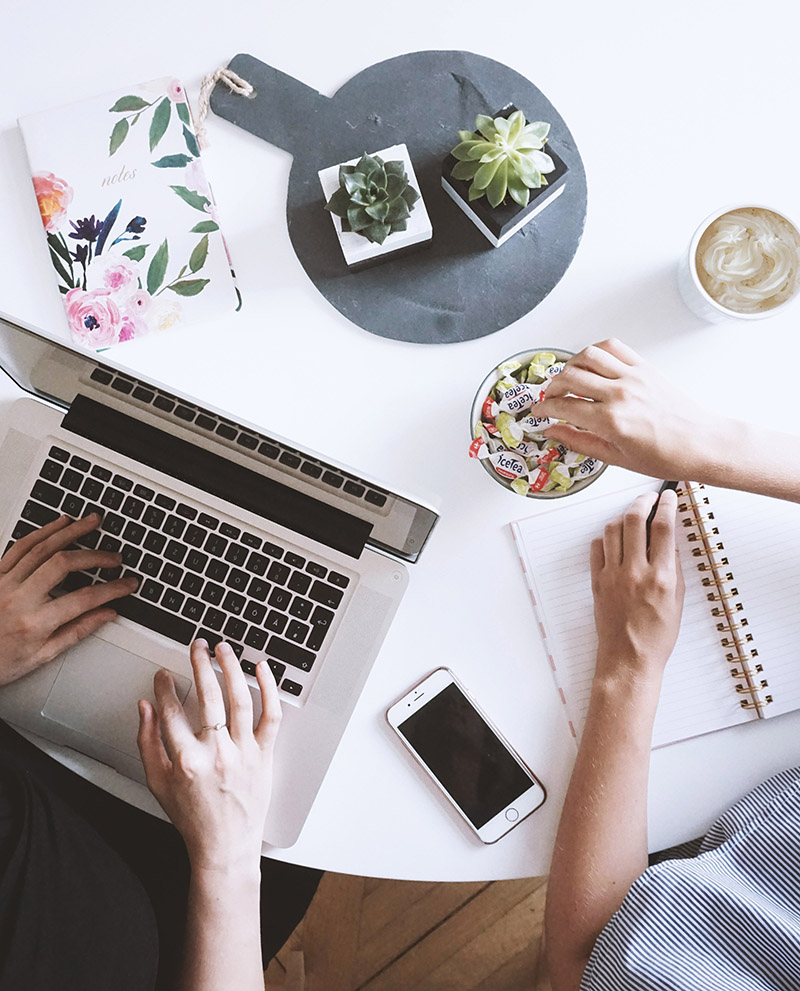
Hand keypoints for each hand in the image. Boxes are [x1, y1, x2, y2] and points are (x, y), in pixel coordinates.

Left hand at [0, 513, 136, 685]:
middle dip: (94, 555)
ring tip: (92, 523)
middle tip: (114, 557)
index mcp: (34, 622)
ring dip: (70, 532)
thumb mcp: (43, 655)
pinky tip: (59, 524)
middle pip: (63, 564)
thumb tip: (106, 614)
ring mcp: (4, 582)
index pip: (84, 599)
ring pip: (41, 547)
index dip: (112, 589)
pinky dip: (42, 532)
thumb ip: (77, 631)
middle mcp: (18, 598)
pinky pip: (20, 546)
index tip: (128, 584)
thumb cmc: (0, 661)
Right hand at [137, 640, 281, 873]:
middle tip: (198, 646)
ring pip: (239, 700)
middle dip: (200, 664)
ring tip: (224, 649)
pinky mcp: (264, 755)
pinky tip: (262, 669)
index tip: (163, 674)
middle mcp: (217, 754)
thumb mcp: (158, 783)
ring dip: (231, 668)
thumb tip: (144, 707)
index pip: (172, 712)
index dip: (164, 687)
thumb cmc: (192, 817)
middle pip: (208, 697)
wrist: (225, 846)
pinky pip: (271, 716)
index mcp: (187, 761)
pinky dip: (269, 689)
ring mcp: (243, 753)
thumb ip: (147, 742)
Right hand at [537, 339, 724, 478]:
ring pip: (588, 355)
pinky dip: (596, 350)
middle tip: (550, 398)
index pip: (563, 406)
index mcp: (611, 421)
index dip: (543, 408)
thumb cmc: (667, 456)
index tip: (538, 412)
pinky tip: (591, 363)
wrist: (702, 444)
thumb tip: (554, 432)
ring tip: (567, 379)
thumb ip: (580, 442)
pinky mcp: (645, 368)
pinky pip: (614, 347)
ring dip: (570, 365)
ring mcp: (633, 377)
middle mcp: (620, 394)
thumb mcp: (616, 459)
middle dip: (551, 387)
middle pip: (569, 377)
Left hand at [591, 489, 684, 684]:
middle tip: (649, 498)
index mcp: (661, 577)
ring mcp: (612, 576)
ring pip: (612, 530)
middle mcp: (635, 572)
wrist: (629, 658)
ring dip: (623, 517)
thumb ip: (673, 568)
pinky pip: (597, 548)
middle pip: (634, 521)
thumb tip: (669, 541)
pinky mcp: (596, 581)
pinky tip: (614, 540)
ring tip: (632, 518)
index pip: (664, 528)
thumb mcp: (678, 601)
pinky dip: (606, 538)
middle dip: (642, 502)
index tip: (669, 496)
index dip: (667, 505)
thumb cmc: (657, 636)